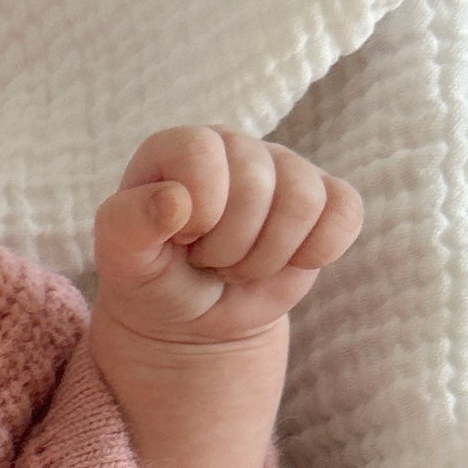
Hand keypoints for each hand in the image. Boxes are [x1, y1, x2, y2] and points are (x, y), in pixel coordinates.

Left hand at [92, 128, 363, 350]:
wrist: (193, 320)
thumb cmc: (154, 280)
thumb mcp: (122, 262)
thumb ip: (128, 225)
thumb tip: (175, 201)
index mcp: (180, 148)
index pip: (201, 153)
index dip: (197, 210)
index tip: (182, 239)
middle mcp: (234, 146)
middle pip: (256, 183)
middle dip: (230, 246)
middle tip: (210, 262)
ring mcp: (284, 169)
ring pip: (303, 202)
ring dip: (267, 256)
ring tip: (239, 266)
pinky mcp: (325, 199)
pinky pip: (345, 213)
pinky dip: (316, 252)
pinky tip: (284, 263)